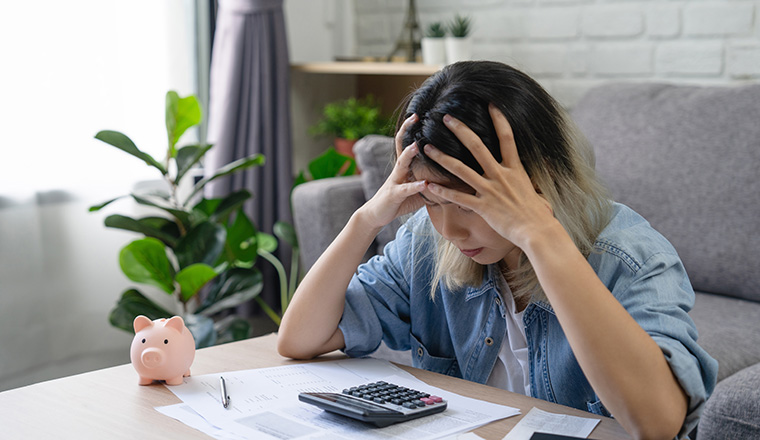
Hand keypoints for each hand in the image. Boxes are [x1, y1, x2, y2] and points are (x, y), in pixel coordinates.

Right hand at [358, 114, 426, 229]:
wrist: (376, 215)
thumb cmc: (399, 200)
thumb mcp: (417, 187)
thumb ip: (431, 179)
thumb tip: (454, 175)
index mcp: (404, 166)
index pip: (407, 141)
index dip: (411, 127)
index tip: (421, 113)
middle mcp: (398, 170)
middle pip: (401, 145)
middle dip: (407, 130)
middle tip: (416, 116)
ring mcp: (394, 181)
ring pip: (401, 164)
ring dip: (409, 154)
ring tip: (418, 145)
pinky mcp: (394, 195)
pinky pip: (405, 189)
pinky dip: (416, 186)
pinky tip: (425, 184)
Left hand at [423, 105, 554, 248]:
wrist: (537, 231)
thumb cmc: (540, 214)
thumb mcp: (540, 190)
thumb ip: (536, 174)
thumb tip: (549, 161)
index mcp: (515, 169)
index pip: (507, 137)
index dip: (499, 119)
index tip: (490, 104)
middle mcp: (501, 175)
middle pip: (477, 146)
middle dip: (460, 130)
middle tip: (446, 118)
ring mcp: (490, 190)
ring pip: (461, 169)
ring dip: (442, 157)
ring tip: (427, 148)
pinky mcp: (483, 206)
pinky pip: (458, 197)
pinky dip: (443, 191)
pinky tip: (429, 185)